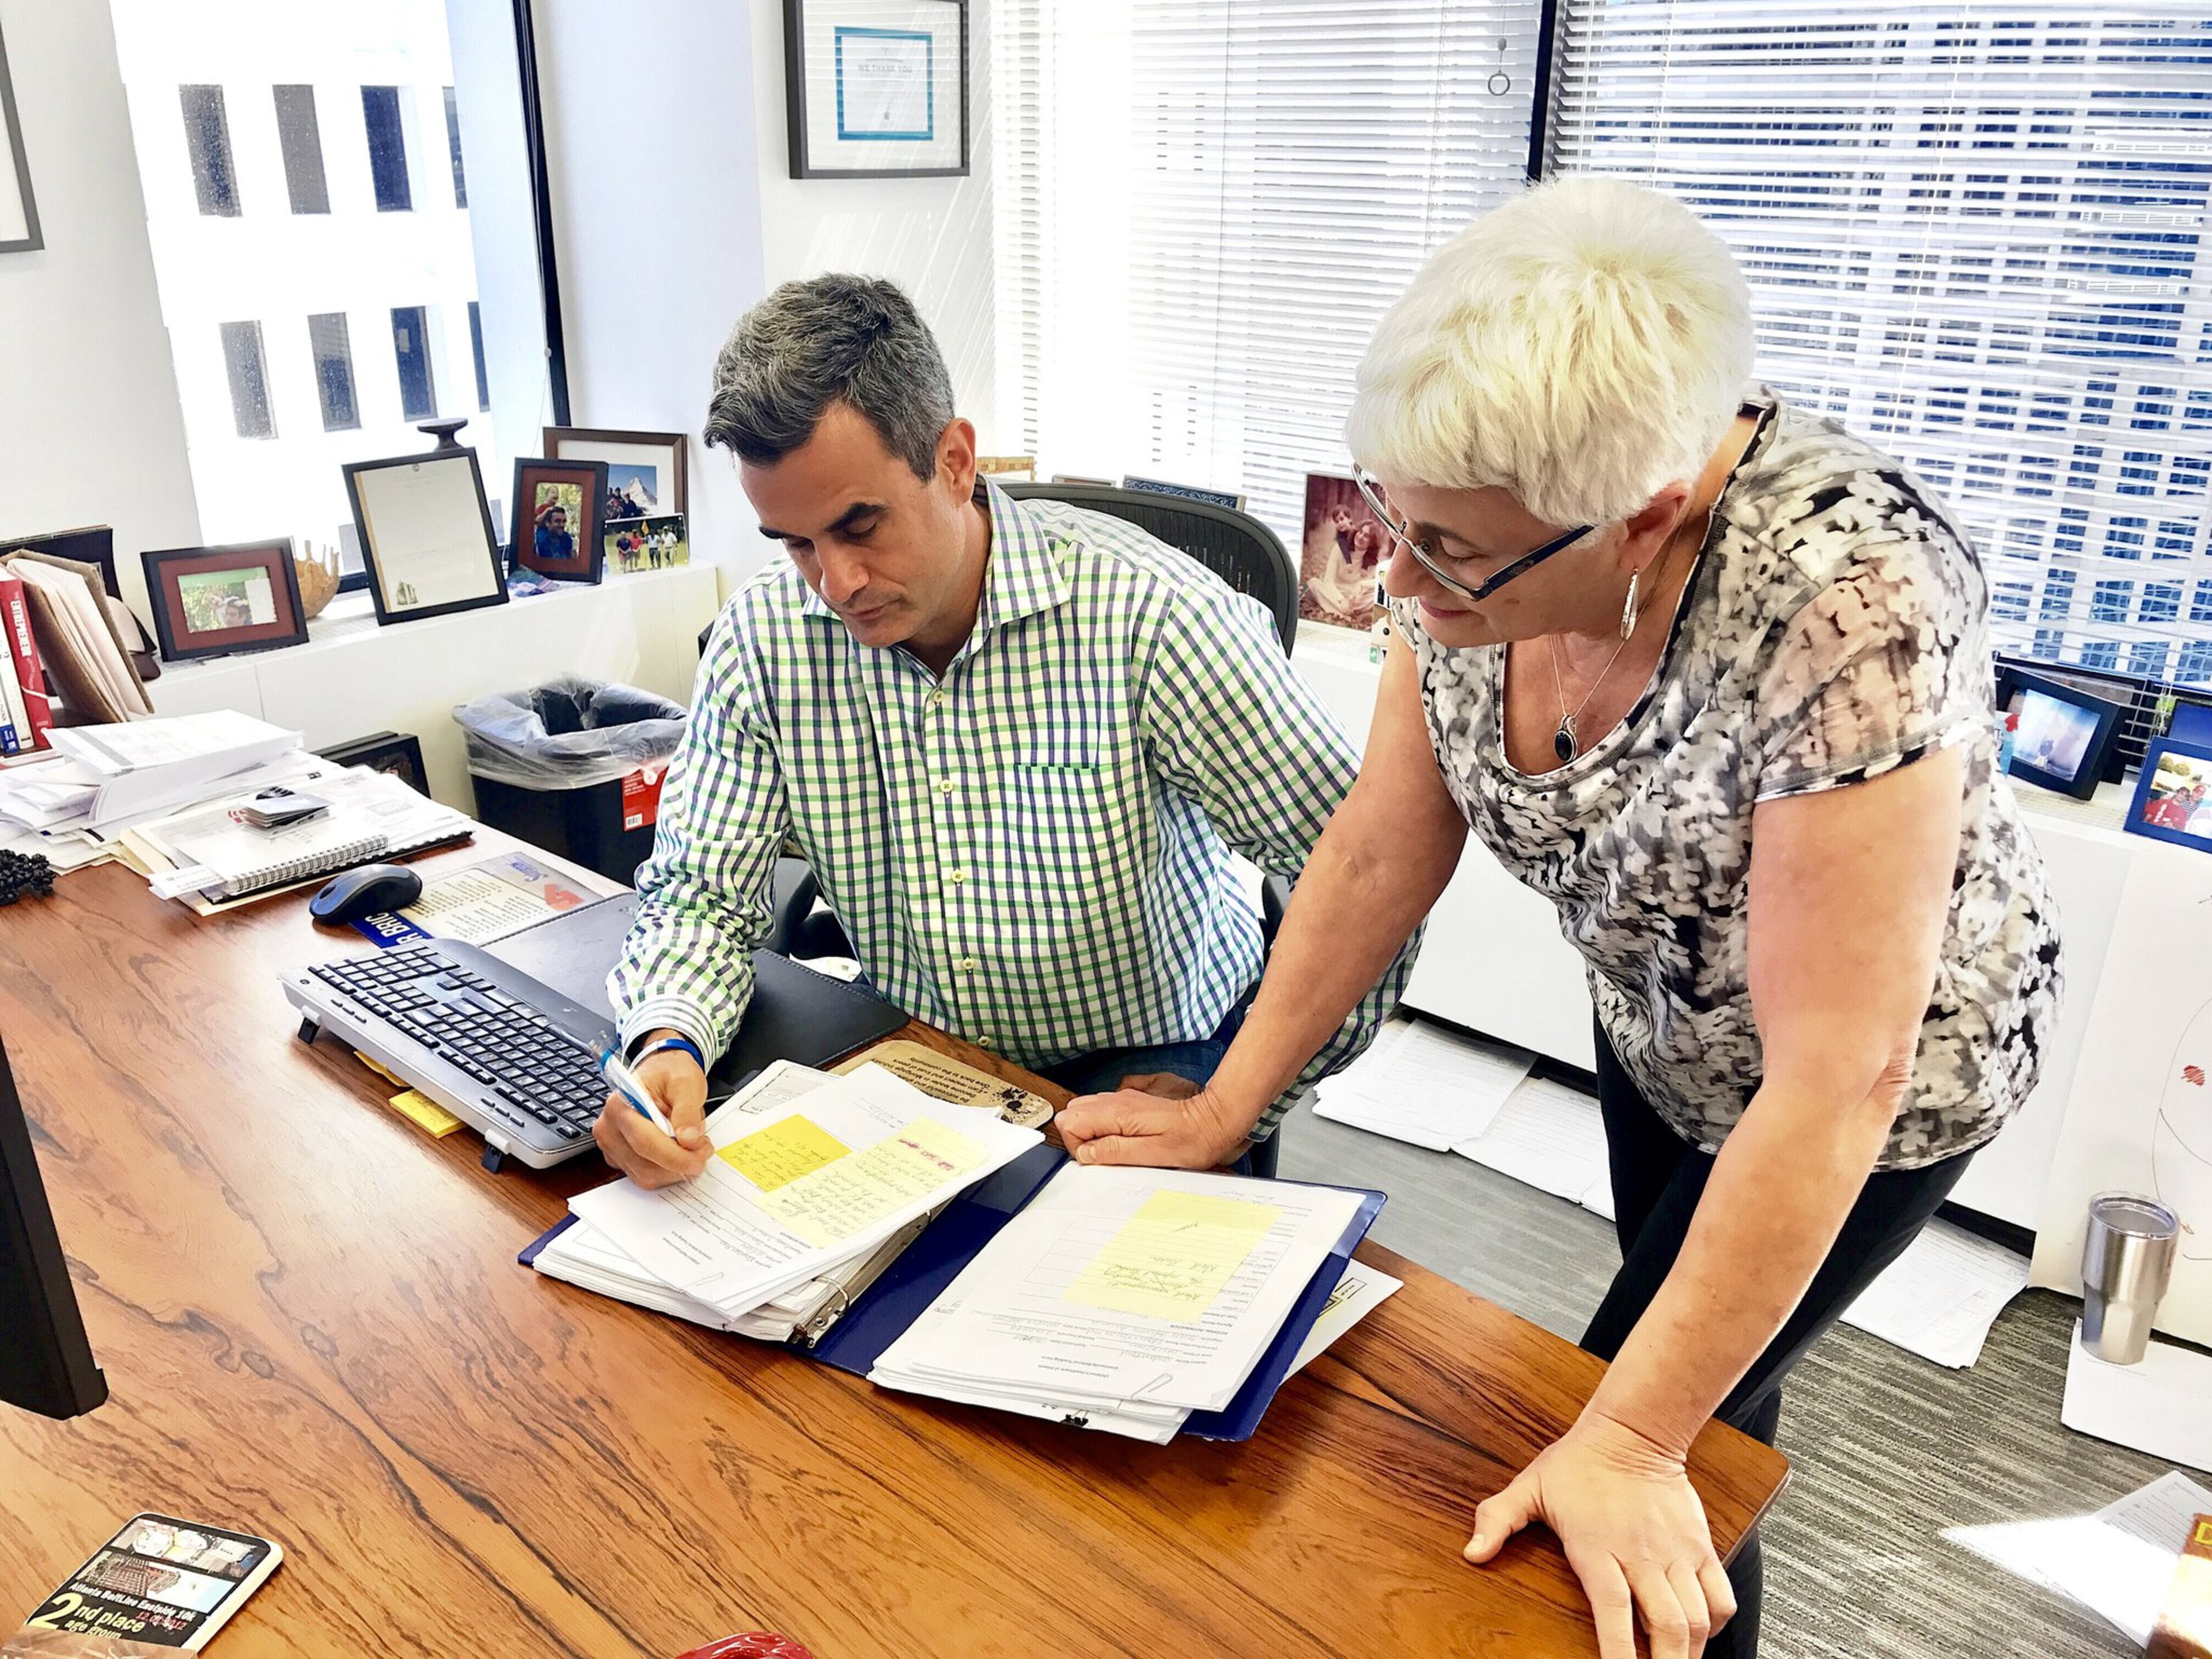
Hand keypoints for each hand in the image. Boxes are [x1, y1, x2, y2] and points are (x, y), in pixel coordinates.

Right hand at [591, 1032, 710, 1187]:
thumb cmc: (670, 1073)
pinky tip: (678, 1153)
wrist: (662, 1071)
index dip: (675, 1157)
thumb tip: (689, 1140)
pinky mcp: (620, 1157)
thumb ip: (688, 1111)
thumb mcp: (686, 1083)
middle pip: (644, 1164)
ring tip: (693, 1148)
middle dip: (679, 1164)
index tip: (699, 1160)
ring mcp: (612, 1145)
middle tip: (704, 1151)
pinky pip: (644, 1175)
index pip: (645, 1142)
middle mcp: (608, 1127)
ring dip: (674, 1170)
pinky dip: (666, 1171)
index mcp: (619, 1105)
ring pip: (645, 1175)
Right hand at [1054, 1081, 1254, 1169]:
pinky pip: (1102, 1111)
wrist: (1212, 1122)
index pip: (1070, 1121)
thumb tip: (1085, 1153)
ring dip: (1091, 1132)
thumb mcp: (1150, 1155)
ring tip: (1115, 1147)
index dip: (1078, 1145)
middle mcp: (1115, 1100)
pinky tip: (1123, 1138)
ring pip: (1085, 1110)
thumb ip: (1113, 1151)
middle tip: (1104, 1154)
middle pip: (1072, 1113)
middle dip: (1079, 1138)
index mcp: (1117, 1112)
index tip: (1098, 1158)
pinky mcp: (1130, 1102)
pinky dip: (1104, 1126)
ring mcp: (1122, 1098)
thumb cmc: (1188, 1141)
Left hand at [1464, 1411, 1735, 1658]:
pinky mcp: (1700, 1546)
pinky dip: (1715, 1622)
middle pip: (1666, 1625)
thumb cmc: (1579, 1463)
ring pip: (1696, 1616)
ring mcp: (1675, 1552)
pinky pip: (1719, 1594)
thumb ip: (1497, 1519)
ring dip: (1690, 1651)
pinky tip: (1701, 1634)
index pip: (1613, 1610)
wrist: (1634, 1431)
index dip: (1619, 1652)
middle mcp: (1641, 1555)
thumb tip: (1472, 1552)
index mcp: (1597, 1548)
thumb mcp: (1530, 1487)